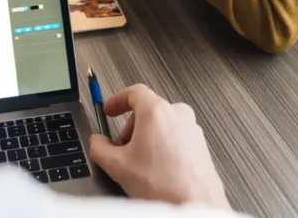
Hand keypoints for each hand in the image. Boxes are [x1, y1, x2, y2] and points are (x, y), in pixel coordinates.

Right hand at [89, 85, 229, 209]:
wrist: (194, 205)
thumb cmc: (164, 186)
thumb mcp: (118, 166)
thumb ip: (99, 148)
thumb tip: (96, 142)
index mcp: (156, 111)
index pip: (134, 92)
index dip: (117, 100)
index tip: (110, 110)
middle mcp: (177, 114)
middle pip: (147, 110)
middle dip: (130, 127)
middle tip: (121, 148)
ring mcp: (192, 129)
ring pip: (162, 124)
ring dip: (147, 138)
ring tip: (140, 164)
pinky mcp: (200, 144)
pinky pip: (176, 136)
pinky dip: (163, 146)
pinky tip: (157, 169)